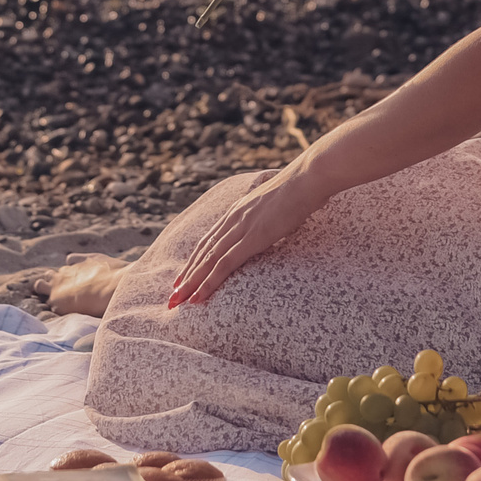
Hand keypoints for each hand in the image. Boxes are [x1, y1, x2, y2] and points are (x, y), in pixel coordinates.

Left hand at [168, 169, 323, 306]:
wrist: (308, 178)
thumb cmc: (301, 189)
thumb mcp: (277, 203)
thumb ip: (267, 214)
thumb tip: (272, 221)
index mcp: (237, 211)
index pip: (208, 240)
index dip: (194, 260)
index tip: (183, 277)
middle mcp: (233, 219)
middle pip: (202, 252)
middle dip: (186, 276)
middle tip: (172, 297)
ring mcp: (241, 228)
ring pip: (207, 261)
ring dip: (191, 283)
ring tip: (177, 301)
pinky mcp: (252, 238)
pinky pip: (224, 264)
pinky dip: (208, 282)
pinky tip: (199, 296)